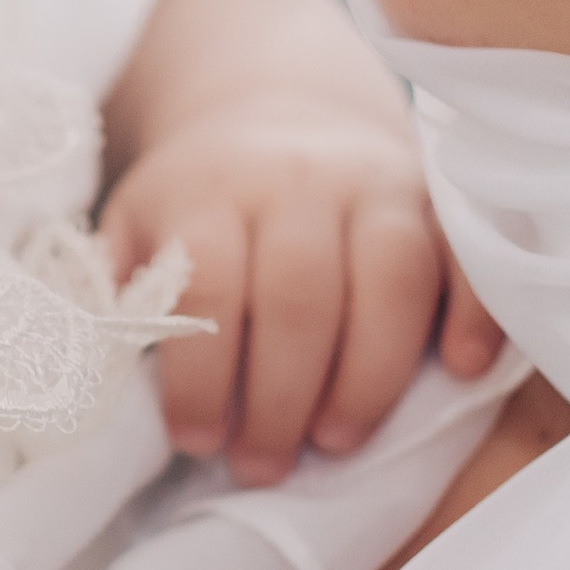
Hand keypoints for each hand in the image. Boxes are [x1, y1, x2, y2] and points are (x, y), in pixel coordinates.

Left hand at [101, 101, 501, 483]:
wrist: (275, 105)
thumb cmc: (199, 200)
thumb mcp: (136, 226)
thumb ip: (118, 290)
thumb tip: (95, 370)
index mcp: (209, 190)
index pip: (208, 284)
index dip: (201, 374)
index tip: (196, 439)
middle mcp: (297, 179)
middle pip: (302, 295)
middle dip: (282, 397)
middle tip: (264, 464)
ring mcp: (376, 183)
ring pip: (392, 278)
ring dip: (370, 375)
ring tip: (337, 441)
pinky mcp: (438, 197)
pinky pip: (469, 254)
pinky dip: (475, 312)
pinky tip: (461, 369)